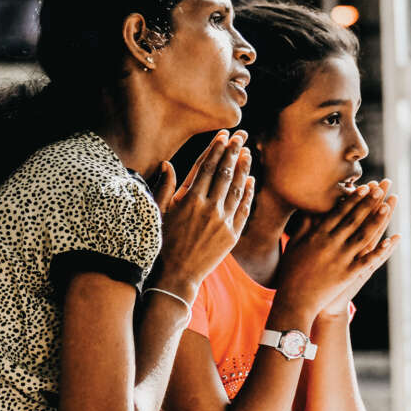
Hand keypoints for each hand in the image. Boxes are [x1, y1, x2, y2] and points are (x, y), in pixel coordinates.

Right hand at [151, 130, 254, 301]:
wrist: (176, 274)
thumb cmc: (163, 242)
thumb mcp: (159, 212)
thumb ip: (165, 186)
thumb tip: (166, 163)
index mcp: (189, 199)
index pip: (207, 166)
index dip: (216, 149)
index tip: (223, 136)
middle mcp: (208, 207)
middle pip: (224, 172)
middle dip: (233, 151)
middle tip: (241, 136)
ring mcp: (222, 221)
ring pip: (237, 187)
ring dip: (243, 168)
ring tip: (247, 152)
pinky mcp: (232, 234)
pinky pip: (243, 208)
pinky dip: (249, 193)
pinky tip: (251, 180)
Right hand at [273, 180, 397, 321]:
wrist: (294, 300)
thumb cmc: (291, 271)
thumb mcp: (294, 244)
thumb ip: (304, 226)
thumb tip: (310, 207)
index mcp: (318, 235)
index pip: (338, 212)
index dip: (353, 199)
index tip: (364, 186)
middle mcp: (331, 244)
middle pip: (353, 220)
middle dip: (368, 203)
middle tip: (381, 187)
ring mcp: (340, 259)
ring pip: (363, 236)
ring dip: (377, 220)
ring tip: (388, 206)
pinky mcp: (347, 274)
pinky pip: (367, 261)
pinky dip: (380, 251)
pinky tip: (391, 241)